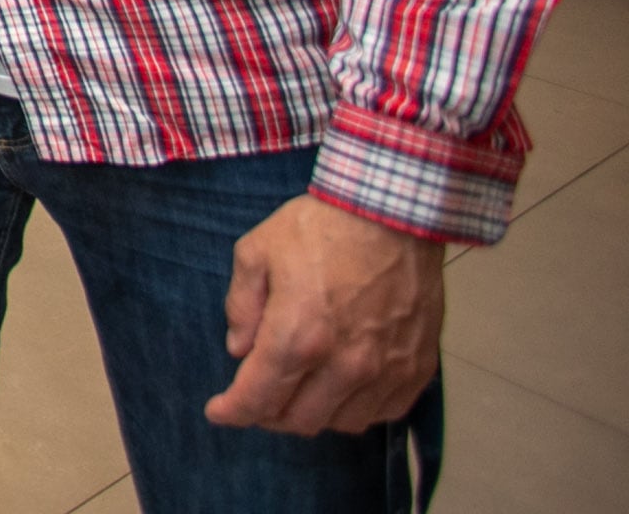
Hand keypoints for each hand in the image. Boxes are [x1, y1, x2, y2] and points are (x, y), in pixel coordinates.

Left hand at [205, 194, 443, 435]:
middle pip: (298, 419)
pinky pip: (383, 412)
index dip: (232, 412)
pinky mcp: (417, 368)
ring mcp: (385, 371)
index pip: (258, 399)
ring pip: (340, 422)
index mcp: (298, 337)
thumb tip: (239, 349)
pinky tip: (340, 387)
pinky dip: (356, 408)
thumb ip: (241, 306)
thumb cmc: (320, 228)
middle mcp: (344, 365)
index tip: (219, 411)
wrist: (393, 213)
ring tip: (297, 389)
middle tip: (256, 394)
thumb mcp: (257, 252)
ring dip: (312, 413)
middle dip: (267, 413)